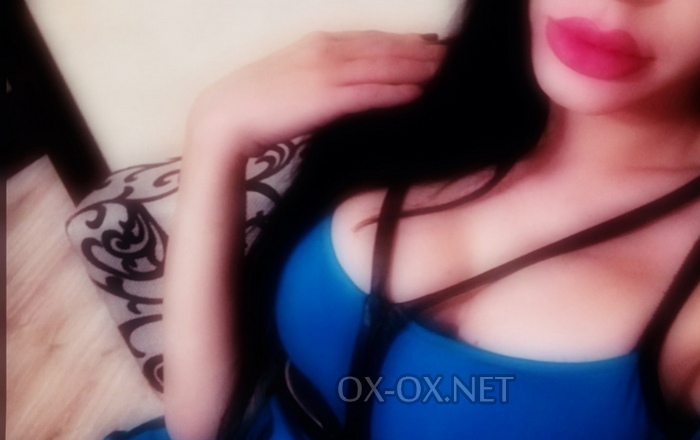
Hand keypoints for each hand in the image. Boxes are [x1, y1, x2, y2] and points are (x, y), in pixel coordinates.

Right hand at [191, 31, 444, 159]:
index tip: (435, 50)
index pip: (372, 41)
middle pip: (383, 48)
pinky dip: (394, 91)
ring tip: (448, 74)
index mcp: (319, 45)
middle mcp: (325, 51)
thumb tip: (358, 90)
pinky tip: (419, 94)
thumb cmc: (261, 109)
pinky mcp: (323, 97)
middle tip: (455, 59)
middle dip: (420, 52)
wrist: (225, 119)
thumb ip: (329, 82)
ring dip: (416, 68)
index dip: (405, 44)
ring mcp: (324, 72)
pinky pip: (367, 92)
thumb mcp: (299, 86)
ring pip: (381, 66)